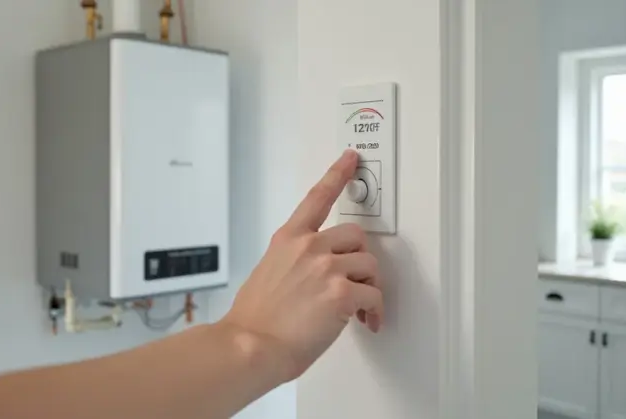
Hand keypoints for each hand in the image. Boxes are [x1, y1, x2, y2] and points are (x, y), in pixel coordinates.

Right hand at [221, 149, 383, 381]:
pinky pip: (374, 295)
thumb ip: (293, 262)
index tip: (350, 159)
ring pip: (369, 266)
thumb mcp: (267, 274)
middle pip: (356, 236)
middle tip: (354, 282)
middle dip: (358, 259)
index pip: (317, 198)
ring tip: (357, 308)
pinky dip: (374, 310)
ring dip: (368, 287)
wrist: (251, 345)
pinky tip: (365, 320)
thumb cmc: (254, 319)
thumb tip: (310, 273)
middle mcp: (309, 247)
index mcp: (288, 240)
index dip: (337, 174)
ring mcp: (326, 267)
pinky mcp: (341, 292)